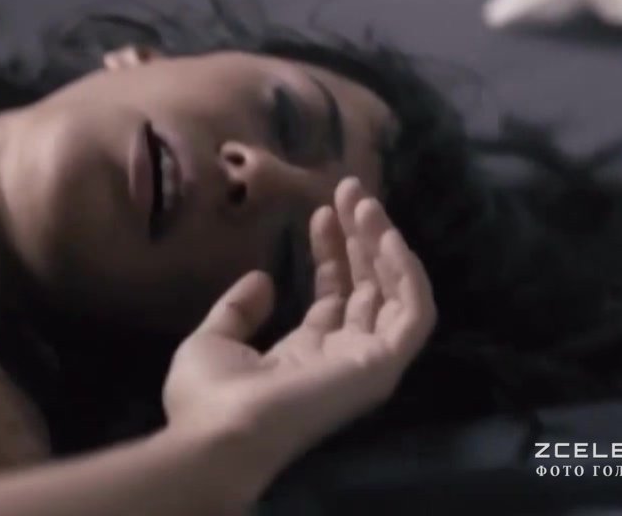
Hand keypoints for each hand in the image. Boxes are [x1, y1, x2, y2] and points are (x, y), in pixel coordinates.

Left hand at [162, 177, 435, 476]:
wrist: (218, 431)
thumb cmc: (208, 396)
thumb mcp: (214, 340)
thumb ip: (238, 310)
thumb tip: (263, 279)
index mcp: (306, 356)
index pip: (334, 295)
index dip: (332, 251)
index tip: (321, 211)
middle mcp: (342, 357)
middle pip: (367, 288)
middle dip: (361, 237)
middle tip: (350, 190)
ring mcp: (366, 362)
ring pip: (394, 295)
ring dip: (385, 246)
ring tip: (365, 203)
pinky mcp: (382, 364)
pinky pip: (413, 314)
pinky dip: (407, 274)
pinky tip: (387, 237)